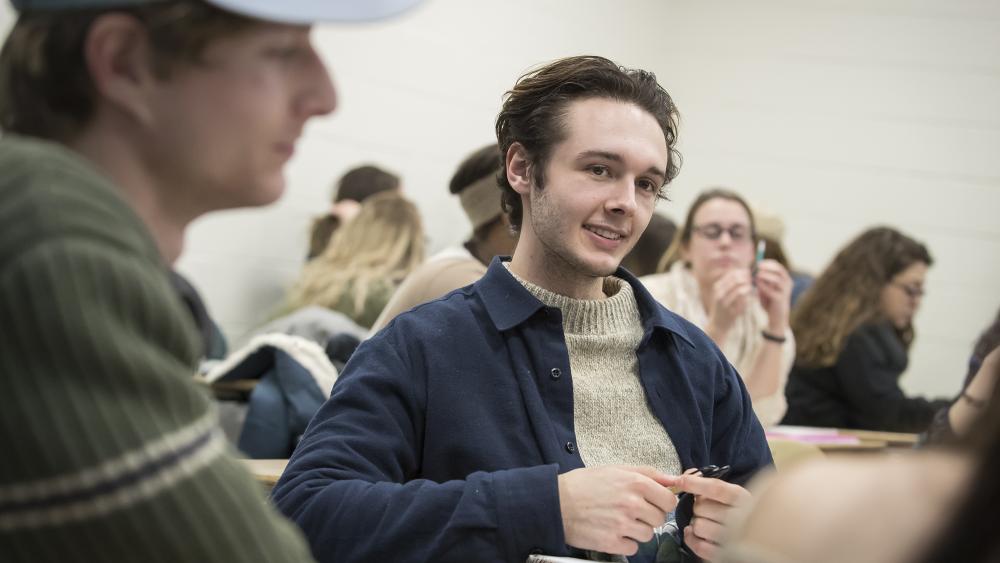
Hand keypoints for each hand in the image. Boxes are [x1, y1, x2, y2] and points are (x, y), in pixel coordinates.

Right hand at [558, 466, 677, 555]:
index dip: (661, 502)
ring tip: (619, 521)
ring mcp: (622, 525)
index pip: (668, 500)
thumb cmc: (584, 483)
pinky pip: (633, 548)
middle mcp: (632, 504)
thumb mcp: (615, 469)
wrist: (556, 502)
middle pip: (660, 519)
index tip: (651, 503)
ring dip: (637, 530)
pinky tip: (612, 532)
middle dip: (648, 516)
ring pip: (648, 535)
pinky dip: (625, 543)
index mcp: (635, 483)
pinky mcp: (611, 543)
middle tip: (630, 511)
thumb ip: (648, 473)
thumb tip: (675, 479)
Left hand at [675, 474, 750, 561]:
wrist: (759, 536)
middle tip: (707, 510)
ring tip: (706, 523)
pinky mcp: (725, 554)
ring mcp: (734, 538)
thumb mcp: (733, 495)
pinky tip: (695, 534)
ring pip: (698, 526)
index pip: (716, 488)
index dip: (695, 483)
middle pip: (701, 507)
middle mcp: (741, 518)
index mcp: (743, 498)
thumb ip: (712, 486)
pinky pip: (699, 546)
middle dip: (698, 507)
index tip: (680, 481)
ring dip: (696, 524)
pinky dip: (691, 539)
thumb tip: (687, 476)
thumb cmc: (740, 512)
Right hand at [707, 269, 751, 341]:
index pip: (732, 274)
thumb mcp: (723, 292)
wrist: (718, 324)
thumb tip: (744, 272)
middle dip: (747, 279)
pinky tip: (751, 296)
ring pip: (740, 290)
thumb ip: (731, 283)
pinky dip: (749, 297)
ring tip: (752, 288)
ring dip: (749, 288)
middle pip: (736, 280)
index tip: (750, 274)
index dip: (743, 272)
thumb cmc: (723, 306)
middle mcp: (719, 293)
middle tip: (753, 280)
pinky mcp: (732, 311)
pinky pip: (743, 301)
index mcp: (718, 287)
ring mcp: (725, 303)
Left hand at [754, 259, 791, 332]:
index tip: (758, 262)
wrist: (776, 317)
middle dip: (768, 267)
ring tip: (756, 275)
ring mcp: (785, 291)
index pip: (778, 267)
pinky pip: (772, 290)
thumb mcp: (766, 288)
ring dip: (765, 275)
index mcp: (785, 279)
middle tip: (757, 266)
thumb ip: (763, 279)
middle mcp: (788, 283)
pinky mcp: (780, 299)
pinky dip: (763, 286)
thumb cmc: (770, 301)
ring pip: (777, 279)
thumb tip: (754, 268)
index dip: (768, 263)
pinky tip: (756, 284)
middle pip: (779, 270)